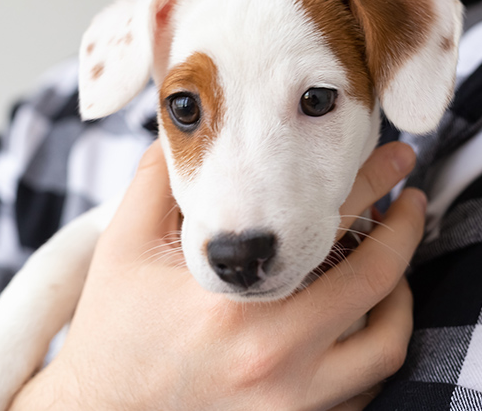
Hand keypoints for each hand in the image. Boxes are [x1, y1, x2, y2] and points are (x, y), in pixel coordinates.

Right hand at [10, 141, 423, 410]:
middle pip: (370, 281)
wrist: (105, 407)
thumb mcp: (122, 247)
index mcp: (231, 300)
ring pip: (383, 343)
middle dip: (402, 231)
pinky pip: (364, 388)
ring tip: (392, 262)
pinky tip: (364, 319)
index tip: (390, 158)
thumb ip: (155, 183)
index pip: (316, 225)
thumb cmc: (113, 328)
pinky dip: (374, 346)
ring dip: (398, 294)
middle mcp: (272, 352)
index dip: (362, 183)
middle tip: (410, 201)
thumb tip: (183, 132)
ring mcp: (290, 397)